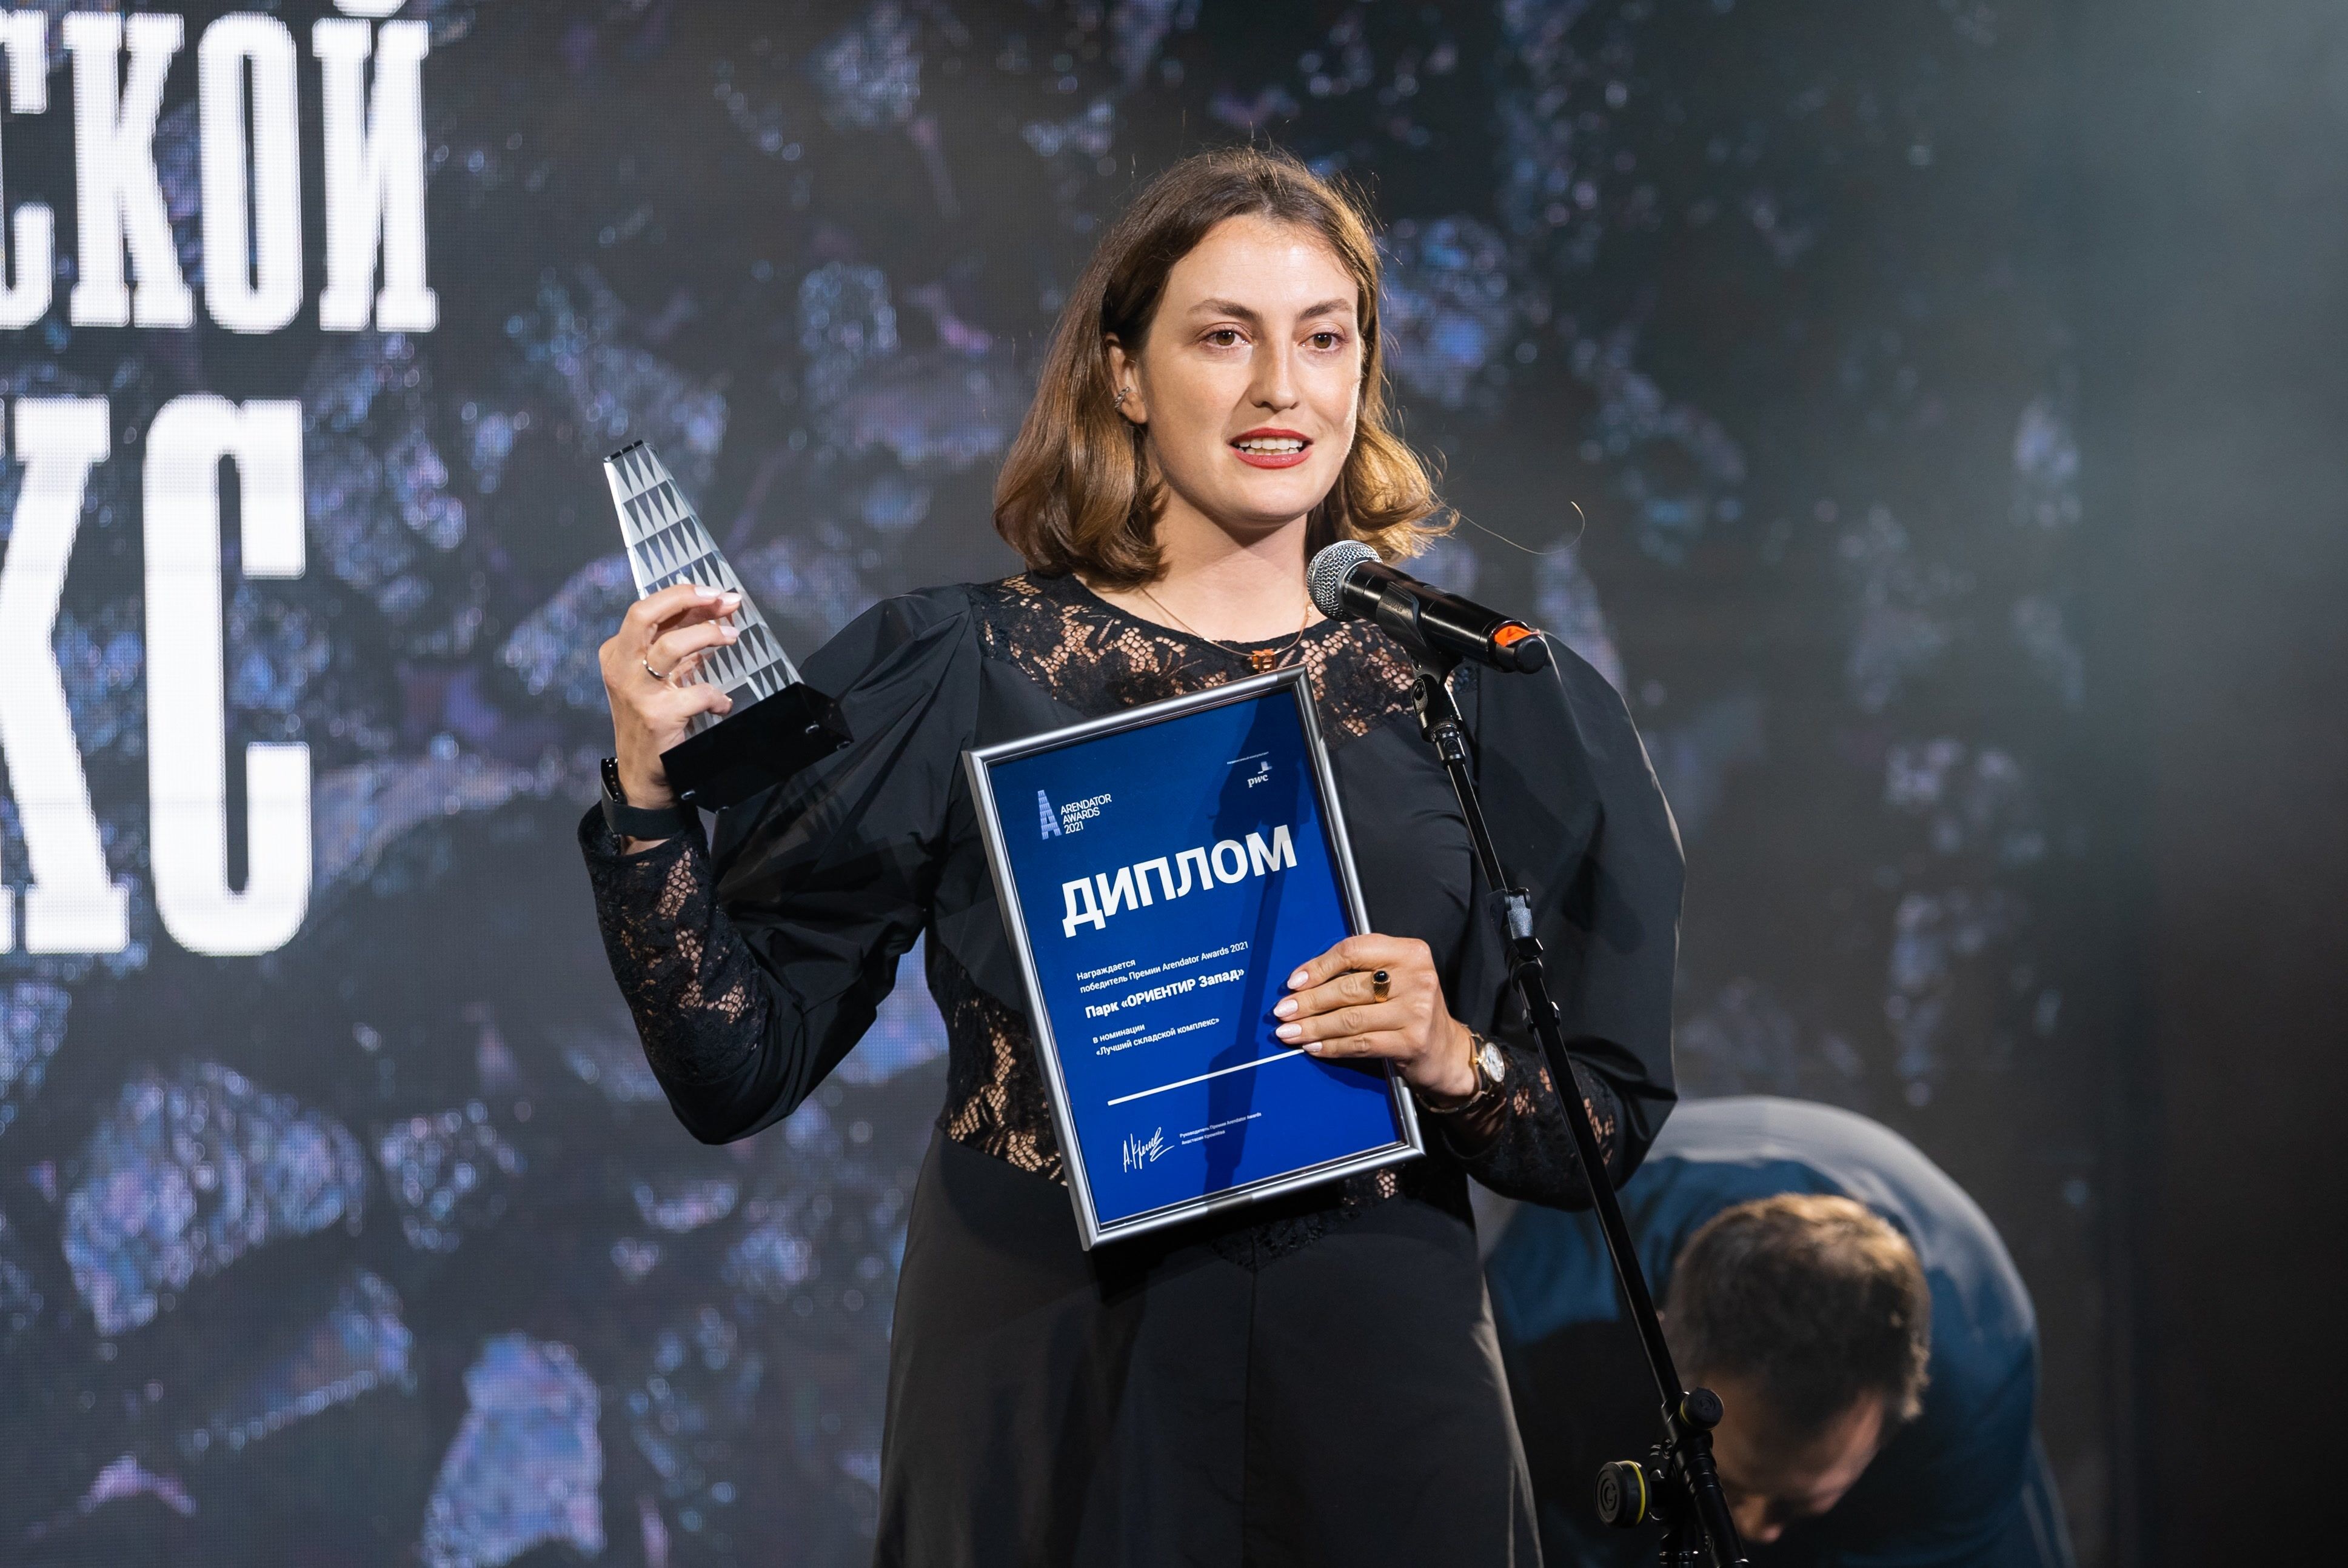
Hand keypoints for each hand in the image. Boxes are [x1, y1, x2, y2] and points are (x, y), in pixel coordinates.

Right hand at [598, 582, 740, 805]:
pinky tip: (723, 703)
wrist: (642, 774)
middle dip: (685, 599)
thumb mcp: (659, 678)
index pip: (646, 610)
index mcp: (617, 653)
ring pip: (670, 646)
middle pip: (645, 614)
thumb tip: (712, 612)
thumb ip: (678, 647)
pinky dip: (716, 696)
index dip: (682, 595)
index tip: (713, 591)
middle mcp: (620, 668)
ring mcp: (636, 691)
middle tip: (722, 599)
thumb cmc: (652, 720)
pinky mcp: (657, 716)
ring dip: (708, 636)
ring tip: (733, 637)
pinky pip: (696, 693)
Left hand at [1271, 934, 1477, 1100]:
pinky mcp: (1412, 1042)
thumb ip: (1360, 971)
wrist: (1447, 1050)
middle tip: (1283, 1011)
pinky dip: (1332, 1046)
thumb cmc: (1411, 1008)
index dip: (1319, 966)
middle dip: (1309, 1001)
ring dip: (1314, 1026)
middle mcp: (1417, 977)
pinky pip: (1360, 1043)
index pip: (1354, 951)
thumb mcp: (1395, 977)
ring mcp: (1417, 1011)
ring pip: (1351, 1018)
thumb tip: (1303, 981)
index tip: (1295, 982)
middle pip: (1348, 987)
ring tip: (1290, 1032)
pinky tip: (1313, 1047)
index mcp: (1410, 952)